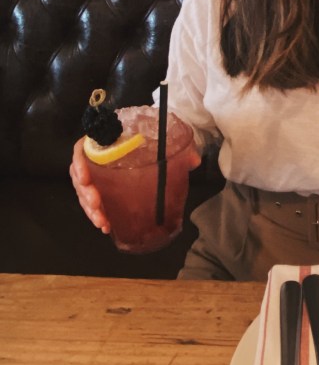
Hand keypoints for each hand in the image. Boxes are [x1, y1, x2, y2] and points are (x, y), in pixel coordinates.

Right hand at [70, 137, 202, 234]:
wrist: (156, 144)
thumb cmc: (155, 139)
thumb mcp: (167, 140)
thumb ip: (180, 148)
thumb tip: (193, 160)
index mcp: (107, 141)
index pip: (83, 148)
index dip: (79, 162)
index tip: (85, 176)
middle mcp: (99, 157)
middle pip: (80, 175)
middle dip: (85, 193)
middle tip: (96, 205)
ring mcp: (100, 175)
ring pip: (84, 192)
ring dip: (90, 209)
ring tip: (102, 222)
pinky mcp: (104, 189)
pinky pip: (93, 202)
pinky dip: (97, 214)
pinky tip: (105, 225)